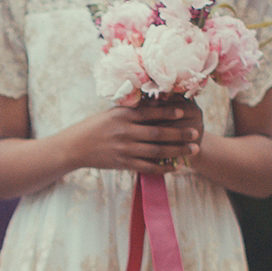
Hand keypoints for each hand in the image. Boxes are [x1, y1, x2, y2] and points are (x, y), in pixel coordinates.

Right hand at [71, 97, 202, 176]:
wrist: (75, 147)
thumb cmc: (95, 127)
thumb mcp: (112, 113)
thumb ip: (133, 110)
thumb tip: (157, 102)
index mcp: (123, 116)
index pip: (151, 113)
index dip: (169, 112)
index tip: (184, 112)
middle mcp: (125, 132)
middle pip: (158, 133)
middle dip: (179, 133)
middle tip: (196, 132)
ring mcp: (125, 150)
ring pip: (156, 151)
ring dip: (177, 151)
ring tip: (193, 149)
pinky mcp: (123, 164)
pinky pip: (147, 167)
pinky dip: (163, 168)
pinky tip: (176, 167)